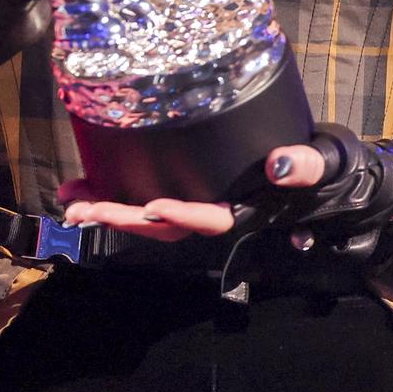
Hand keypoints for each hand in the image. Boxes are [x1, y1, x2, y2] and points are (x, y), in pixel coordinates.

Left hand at [56, 141, 327, 243]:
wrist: (311, 167)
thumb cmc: (316, 166)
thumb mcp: (320, 163)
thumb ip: (305, 166)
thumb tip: (281, 164)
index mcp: (245, 210)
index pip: (212, 219)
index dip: (182, 216)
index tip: (152, 206)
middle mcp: (213, 213)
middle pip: (164, 228)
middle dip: (124, 218)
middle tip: (87, 208)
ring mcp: (193, 203)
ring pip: (145, 219)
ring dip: (107, 210)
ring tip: (72, 201)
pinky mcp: (180, 187)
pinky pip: (141, 198)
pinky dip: (108, 192)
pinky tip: (80, 185)